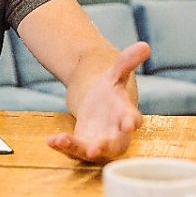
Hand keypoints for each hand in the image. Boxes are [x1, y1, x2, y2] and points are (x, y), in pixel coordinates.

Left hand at [47, 42, 146, 162]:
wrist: (98, 106)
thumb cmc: (111, 92)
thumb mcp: (115, 74)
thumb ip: (127, 62)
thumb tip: (144, 45)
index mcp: (126, 114)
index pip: (132, 119)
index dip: (132, 122)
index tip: (130, 125)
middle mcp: (116, 134)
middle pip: (114, 145)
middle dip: (104, 147)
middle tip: (94, 149)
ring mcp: (99, 143)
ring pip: (90, 150)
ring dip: (77, 148)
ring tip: (62, 140)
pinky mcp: (83, 147)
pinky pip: (73, 151)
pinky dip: (63, 146)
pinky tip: (51, 140)